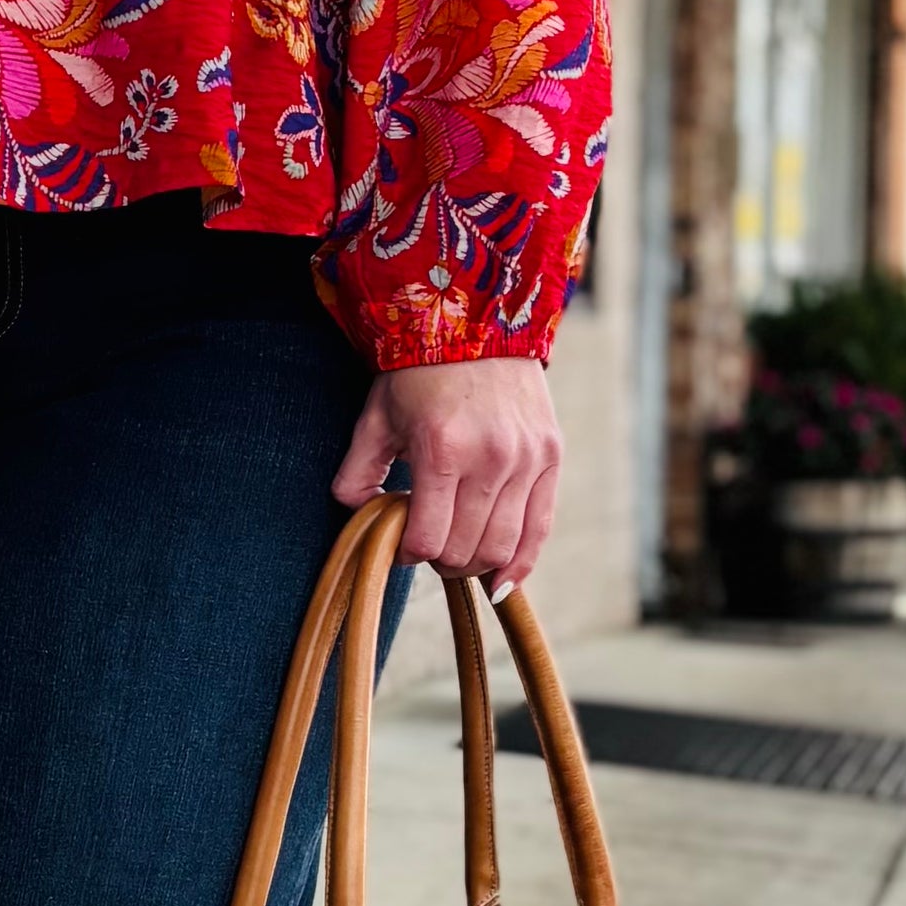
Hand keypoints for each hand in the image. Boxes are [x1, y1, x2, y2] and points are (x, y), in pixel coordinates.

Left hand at [334, 357, 561, 592]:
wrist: (479, 322)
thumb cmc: (419, 373)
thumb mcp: (377, 417)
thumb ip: (358, 471)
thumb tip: (355, 513)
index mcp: (441, 450)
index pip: (428, 539)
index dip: (409, 553)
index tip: (403, 545)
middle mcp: (490, 459)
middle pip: (465, 549)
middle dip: (441, 560)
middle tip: (430, 547)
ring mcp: (526, 460)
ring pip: (502, 546)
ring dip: (475, 564)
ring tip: (459, 552)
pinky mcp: (551, 457)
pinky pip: (540, 529)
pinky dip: (521, 564)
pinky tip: (502, 583)